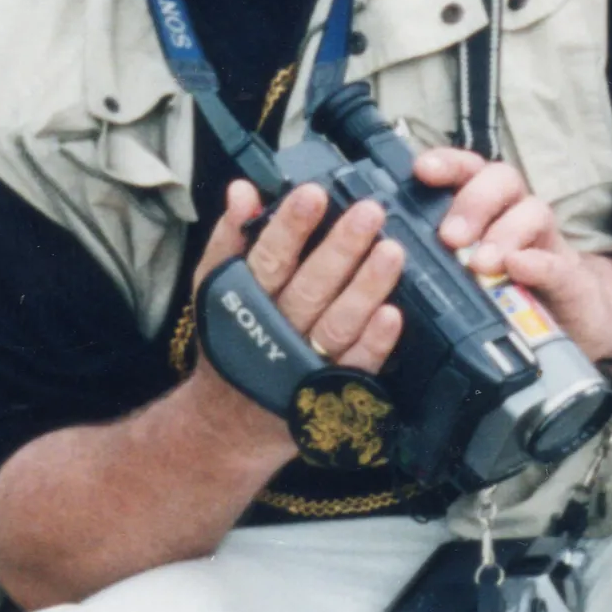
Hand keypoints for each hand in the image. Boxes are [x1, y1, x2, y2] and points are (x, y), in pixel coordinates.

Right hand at [186, 179, 407, 419]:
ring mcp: (304, 366)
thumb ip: (230, 237)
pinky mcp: (331, 392)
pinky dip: (374, 344)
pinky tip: (394, 315)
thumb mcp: (217, 288)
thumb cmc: (231, 340)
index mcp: (244, 303)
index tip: (314, 193)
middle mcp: (275, 333)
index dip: (291, 226)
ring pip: (337, 325)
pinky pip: (355, 367)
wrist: (231, 423)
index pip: (269, 259)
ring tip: (393, 251)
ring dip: (366, 289)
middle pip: (310, 288)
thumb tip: (244, 188)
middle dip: (341, 249)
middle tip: (370, 211)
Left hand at [409, 142, 611, 361]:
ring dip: (504, 233)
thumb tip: (382, 254)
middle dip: (474, 201)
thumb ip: (432, 259)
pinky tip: (519, 268)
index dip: (448, 163)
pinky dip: (538, 263)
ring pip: (533, 212)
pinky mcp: (571, 279)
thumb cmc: (504, 293)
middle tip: (450, 237)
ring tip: (481, 264)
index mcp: (488, 209)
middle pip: (502, 180)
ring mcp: (548, 244)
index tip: (423, 170)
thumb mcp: (463, 274)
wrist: (574, 322)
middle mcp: (518, 215)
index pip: (468, 170)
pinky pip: (558, 263)